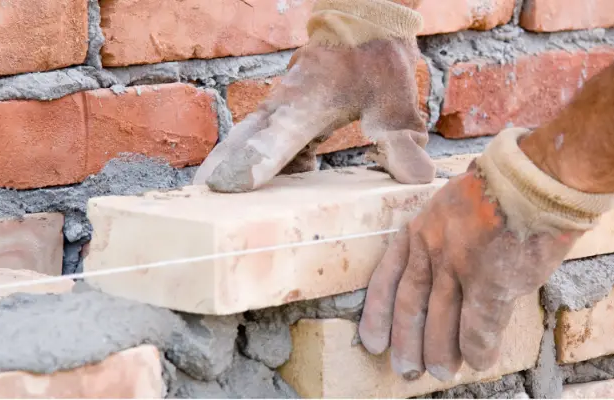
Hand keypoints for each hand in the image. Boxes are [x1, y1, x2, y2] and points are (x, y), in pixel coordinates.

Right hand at [192, 0, 434, 191]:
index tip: (230, 186)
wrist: (363, 19)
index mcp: (308, 103)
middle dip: (221, 169)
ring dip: (229, 163)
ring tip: (210, 198)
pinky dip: (253, 158)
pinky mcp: (283, 110)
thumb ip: (401, 141)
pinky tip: (268, 187)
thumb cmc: (376, 59)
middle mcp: (285, 104)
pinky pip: (261, 137)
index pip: (276, 139)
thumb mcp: (396, 101)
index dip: (254, 164)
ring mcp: (280, 105)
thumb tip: (417, 178)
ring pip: (246, 136)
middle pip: (244, 140)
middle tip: (197, 201)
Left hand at [357, 128, 613, 380]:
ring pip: (440, 320)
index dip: (379, 313)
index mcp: (421, 227)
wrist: (536, 177)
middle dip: (407, 341)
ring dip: (440, 350)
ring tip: (441, 372)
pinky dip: (477, 347)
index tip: (373, 342)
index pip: (388, 277)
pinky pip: (478, 326)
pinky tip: (479, 361)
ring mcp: (460, 267)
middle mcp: (432, 248)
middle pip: (411, 305)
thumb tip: (449, 271)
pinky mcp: (491, 283)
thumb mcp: (456, 203)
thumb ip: (447, 238)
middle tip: (406, 369)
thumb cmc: (505, 184)